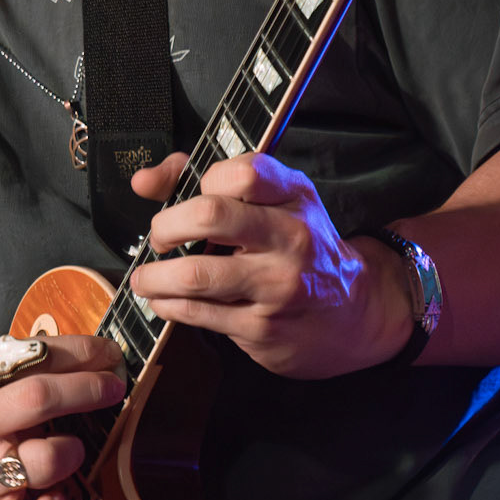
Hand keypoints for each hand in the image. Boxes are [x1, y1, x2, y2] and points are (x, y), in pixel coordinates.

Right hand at [0, 335, 128, 499]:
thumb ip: (10, 370)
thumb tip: (84, 355)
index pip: (28, 356)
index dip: (79, 353)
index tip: (107, 355)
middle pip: (39, 398)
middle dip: (88, 389)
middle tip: (114, 388)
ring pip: (48, 461)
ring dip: (72, 453)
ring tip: (67, 452)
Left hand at [127, 150, 413, 379]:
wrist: (355, 314)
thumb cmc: (299, 247)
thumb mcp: (275, 202)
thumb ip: (208, 179)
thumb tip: (143, 181)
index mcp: (295, 197)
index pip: (242, 172)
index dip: (204, 178)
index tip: (191, 194)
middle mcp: (291, 239)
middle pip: (211, 216)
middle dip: (166, 226)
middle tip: (158, 237)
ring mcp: (278, 287)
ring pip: (196, 275)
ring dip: (154, 276)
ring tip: (145, 277)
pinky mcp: (263, 328)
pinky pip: (198, 313)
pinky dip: (168, 305)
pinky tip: (165, 300)